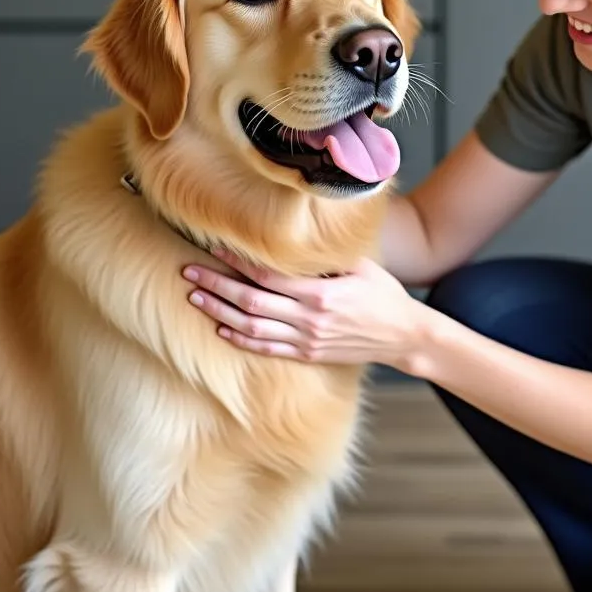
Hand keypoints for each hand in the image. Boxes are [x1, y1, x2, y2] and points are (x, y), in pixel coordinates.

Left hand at [181, 250, 430, 371]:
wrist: (403, 336)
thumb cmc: (384, 295)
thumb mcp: (362, 266)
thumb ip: (327, 258)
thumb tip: (298, 236)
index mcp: (321, 293)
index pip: (267, 276)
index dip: (238, 263)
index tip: (214, 249)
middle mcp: (309, 319)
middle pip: (250, 302)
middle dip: (216, 285)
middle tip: (188, 271)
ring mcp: (306, 340)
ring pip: (251, 328)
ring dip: (219, 312)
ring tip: (195, 296)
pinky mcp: (307, 355)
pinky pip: (266, 349)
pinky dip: (240, 340)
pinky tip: (221, 329)